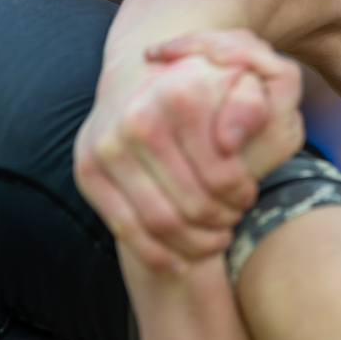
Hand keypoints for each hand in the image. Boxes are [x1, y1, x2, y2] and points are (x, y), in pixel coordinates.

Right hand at [75, 32, 304, 271]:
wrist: (138, 77)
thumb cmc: (203, 89)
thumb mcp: (244, 84)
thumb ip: (253, 106)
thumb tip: (230, 142)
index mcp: (180, 97)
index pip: (224, 177)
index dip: (243, 196)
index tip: (247, 195)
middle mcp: (138, 119)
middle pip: (194, 206)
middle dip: (221, 222)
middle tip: (231, 219)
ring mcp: (107, 146)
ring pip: (162, 224)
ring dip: (195, 243)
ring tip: (214, 238)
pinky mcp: (87, 169)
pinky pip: (126, 230)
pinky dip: (157, 256)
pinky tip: (181, 262)